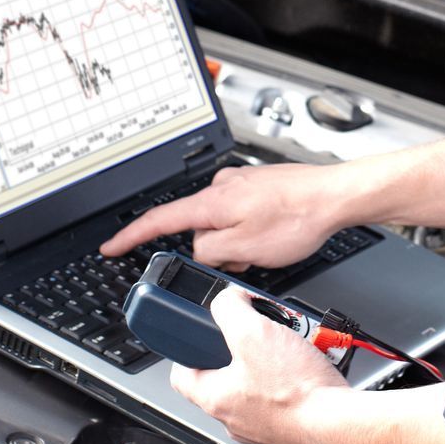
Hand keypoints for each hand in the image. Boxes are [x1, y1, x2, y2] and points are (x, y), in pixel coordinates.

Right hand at [99, 162, 350, 268]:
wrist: (334, 196)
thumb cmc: (298, 217)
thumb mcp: (245, 249)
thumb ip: (210, 253)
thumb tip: (198, 253)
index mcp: (211, 202)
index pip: (158, 221)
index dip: (130, 237)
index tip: (110, 246)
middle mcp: (220, 187)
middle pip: (198, 231)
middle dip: (218, 252)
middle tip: (250, 257)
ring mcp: (239, 186)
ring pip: (224, 228)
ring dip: (240, 244)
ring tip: (270, 244)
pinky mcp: (257, 189)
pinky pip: (242, 218)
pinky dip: (253, 233)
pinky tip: (276, 235)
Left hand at [170, 287, 349, 443]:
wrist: (339, 424)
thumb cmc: (296, 391)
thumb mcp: (254, 331)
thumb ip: (231, 308)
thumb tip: (228, 300)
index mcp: (215, 398)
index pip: (183, 375)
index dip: (189, 350)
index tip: (200, 337)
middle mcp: (235, 418)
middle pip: (229, 375)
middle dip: (248, 348)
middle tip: (265, 333)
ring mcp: (264, 428)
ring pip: (261, 386)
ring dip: (277, 363)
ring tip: (295, 346)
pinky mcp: (291, 431)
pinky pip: (288, 400)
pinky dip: (298, 381)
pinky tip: (312, 367)